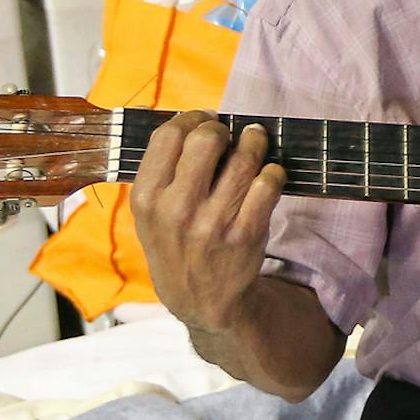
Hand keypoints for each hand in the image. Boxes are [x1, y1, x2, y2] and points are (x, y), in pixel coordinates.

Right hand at [128, 111, 286, 332]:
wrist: (201, 300)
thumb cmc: (176, 245)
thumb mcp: (149, 214)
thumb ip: (162, 171)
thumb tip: (192, 122)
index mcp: (147, 199)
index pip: (168, 135)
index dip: (191, 118)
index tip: (203, 120)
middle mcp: (176, 209)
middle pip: (206, 139)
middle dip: (222, 128)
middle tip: (229, 134)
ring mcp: (213, 222)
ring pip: (243, 158)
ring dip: (254, 142)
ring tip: (255, 142)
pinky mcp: (246, 233)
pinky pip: (268, 183)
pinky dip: (273, 172)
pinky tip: (267, 174)